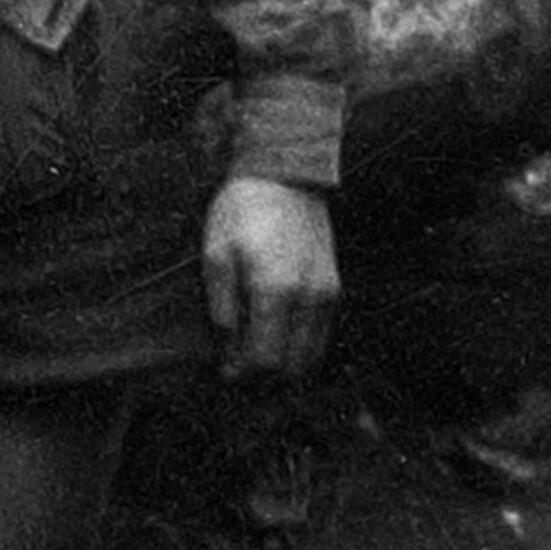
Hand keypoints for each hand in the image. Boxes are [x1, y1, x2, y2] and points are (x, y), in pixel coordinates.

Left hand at [202, 175, 341, 378]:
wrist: (284, 175)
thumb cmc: (242, 211)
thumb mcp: (216, 254)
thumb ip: (222, 306)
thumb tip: (228, 348)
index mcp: (274, 290)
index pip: (264, 358)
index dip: (242, 372)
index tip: (224, 371)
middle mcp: (308, 298)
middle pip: (291, 365)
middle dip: (263, 374)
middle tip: (238, 365)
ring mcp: (327, 294)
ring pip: (311, 355)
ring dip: (285, 363)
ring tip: (256, 351)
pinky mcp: (334, 287)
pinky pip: (321, 334)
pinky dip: (301, 344)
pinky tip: (278, 332)